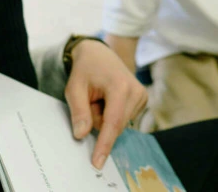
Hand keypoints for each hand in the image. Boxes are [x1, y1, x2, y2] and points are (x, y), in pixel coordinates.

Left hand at [64, 39, 147, 169]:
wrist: (100, 54)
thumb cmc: (86, 69)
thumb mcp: (74, 88)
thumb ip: (79, 111)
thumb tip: (81, 135)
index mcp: (120, 87)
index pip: (113, 122)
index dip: (104, 144)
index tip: (98, 162)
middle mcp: (136, 91)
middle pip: (115, 126)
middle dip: (98, 120)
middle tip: (90, 100)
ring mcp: (142, 96)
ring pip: (119, 125)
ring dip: (104, 117)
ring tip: (99, 97)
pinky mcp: (143, 100)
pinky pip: (123, 120)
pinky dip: (111, 114)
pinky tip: (108, 99)